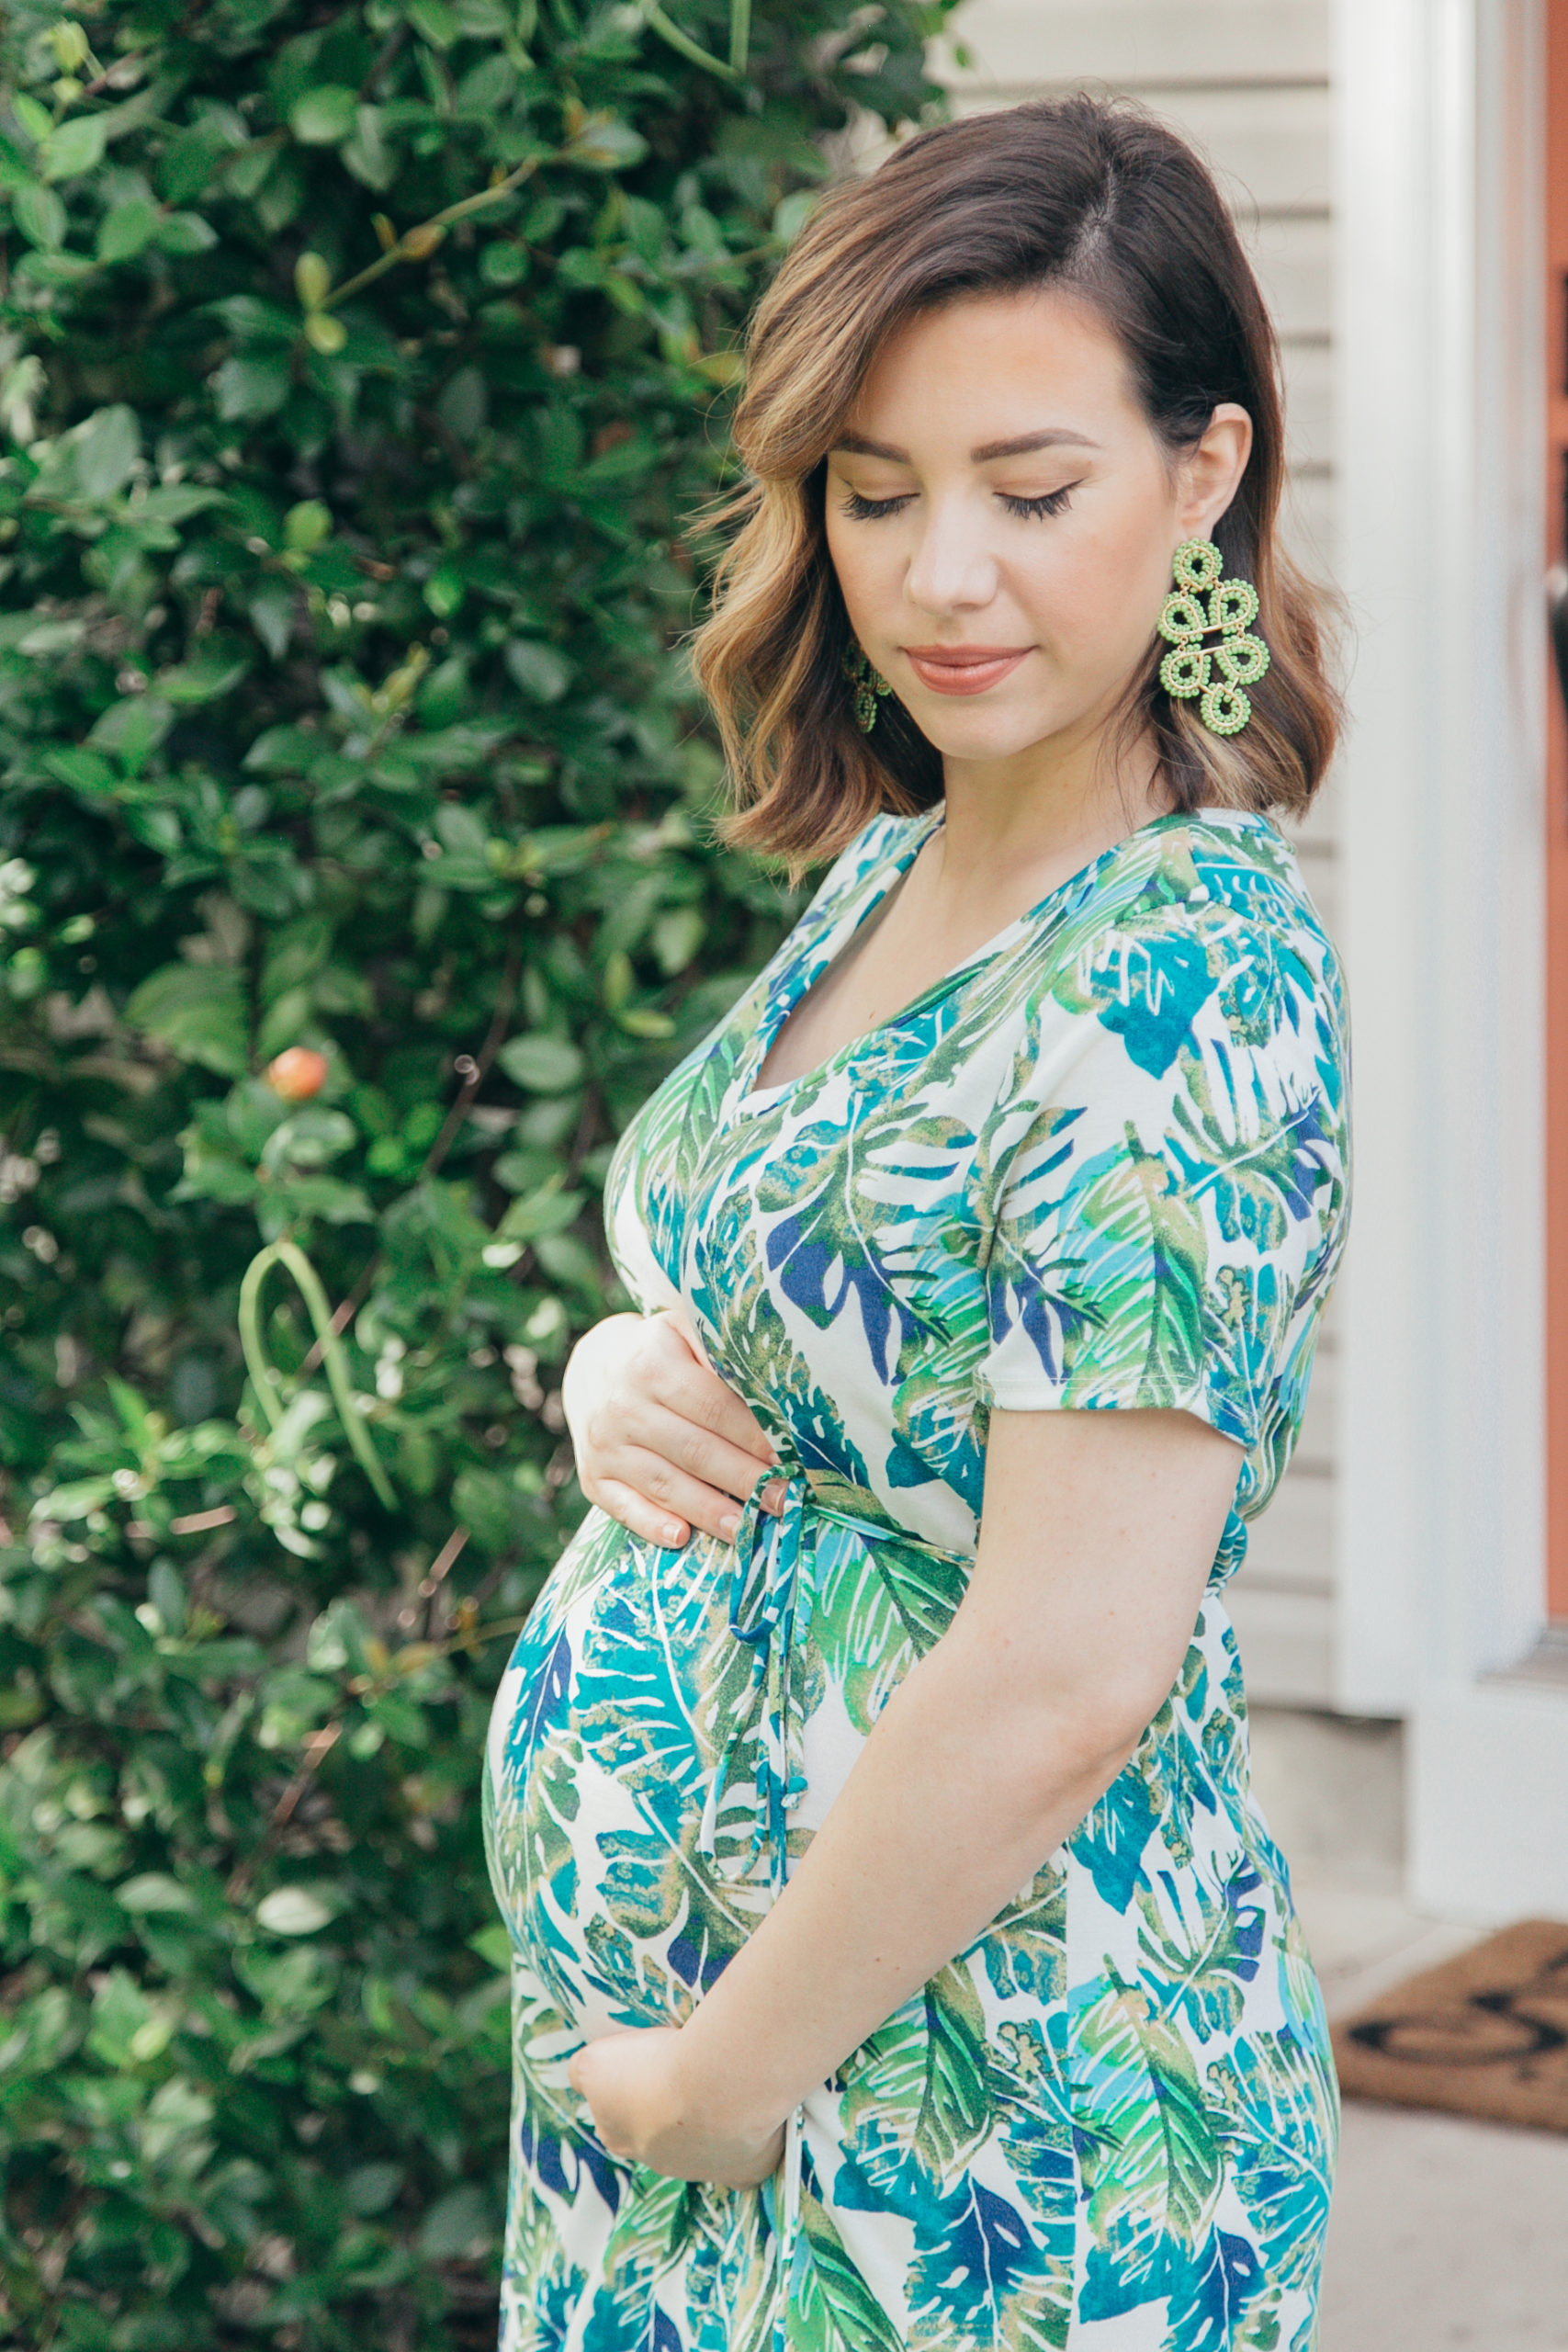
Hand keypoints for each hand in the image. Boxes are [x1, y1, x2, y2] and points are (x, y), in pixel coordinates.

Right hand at [561, 1310, 782, 1548]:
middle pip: (695, 1450)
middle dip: (745, 1480)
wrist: (595, 1367)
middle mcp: (623, 1405)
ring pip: (665, 1484)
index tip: (790, 1457)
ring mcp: (605, 1444)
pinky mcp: (593, 1477)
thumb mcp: (688, 1333)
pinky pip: (624, 1507)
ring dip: (711, 1511)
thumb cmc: (663, 1353)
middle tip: (785, 1499)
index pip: (714, 1406)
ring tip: (749, 1528)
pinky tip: (682, 1538)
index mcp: (652, 1362)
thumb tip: (781, 1390)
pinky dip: (652, 1525)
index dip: (755, 1436)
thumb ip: (725, 1354)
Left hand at [568, 2025, 785, 2187]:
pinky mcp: (744, 2170)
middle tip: (686, 2068)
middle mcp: (659, 2162)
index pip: (619, 2116)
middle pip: (661, 2133)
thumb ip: (582, 2072)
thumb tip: (580, 2077)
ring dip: (710, 2119)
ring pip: (704, 2146)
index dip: (632, 2087)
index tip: (650, 2061)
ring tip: (721, 2080)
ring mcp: (704, 2170)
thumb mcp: (595, 2061)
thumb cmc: (653, 2069)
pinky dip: (749, 2146)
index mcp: (621, 2137)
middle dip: (670, 2107)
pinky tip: (752, 2123)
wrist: (712, 2085)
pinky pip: (745, 2163)